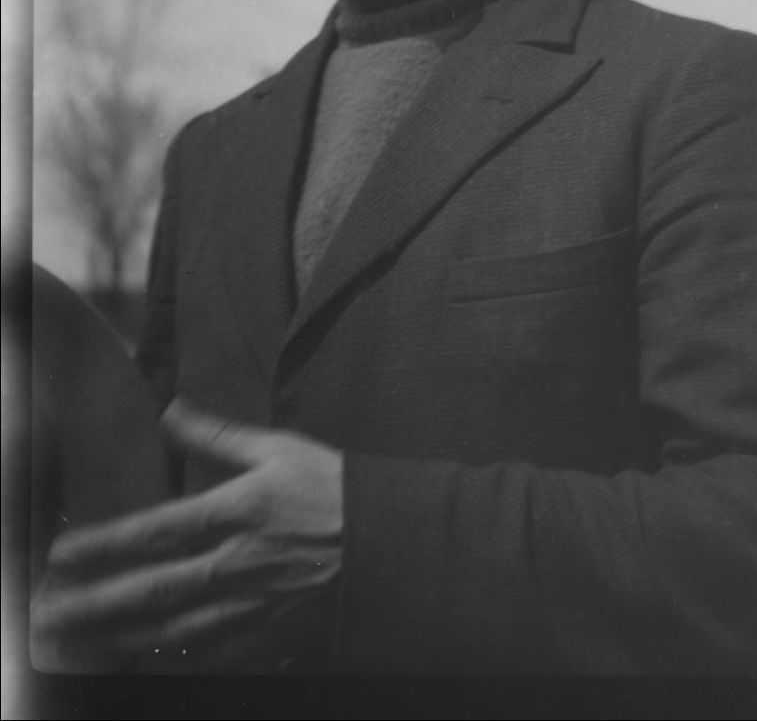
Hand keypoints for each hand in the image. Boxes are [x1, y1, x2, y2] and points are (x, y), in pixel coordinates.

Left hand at [31, 399, 343, 673]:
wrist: (392, 547)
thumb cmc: (334, 488)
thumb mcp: (280, 447)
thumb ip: (219, 434)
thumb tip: (171, 408)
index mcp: (238, 512)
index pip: (155, 532)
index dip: (104, 545)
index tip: (62, 555)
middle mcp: (236, 566)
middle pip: (150, 591)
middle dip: (94, 604)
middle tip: (50, 613)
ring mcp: (250, 610)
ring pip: (170, 632)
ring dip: (119, 639)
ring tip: (78, 645)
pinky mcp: (267, 640)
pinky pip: (209, 659)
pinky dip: (172, 662)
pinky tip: (142, 662)